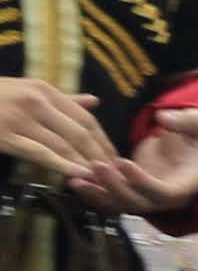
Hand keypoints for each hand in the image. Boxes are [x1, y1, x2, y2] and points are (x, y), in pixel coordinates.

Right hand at [0, 76, 118, 186]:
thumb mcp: (26, 90)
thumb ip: (61, 99)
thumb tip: (93, 101)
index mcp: (44, 90)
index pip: (84, 117)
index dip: (102, 139)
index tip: (114, 156)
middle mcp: (36, 101)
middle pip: (79, 131)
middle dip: (99, 155)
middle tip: (114, 174)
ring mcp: (21, 118)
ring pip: (63, 144)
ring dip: (85, 163)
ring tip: (101, 180)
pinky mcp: (6, 135)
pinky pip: (40, 152)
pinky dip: (62, 165)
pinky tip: (77, 175)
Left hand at [67, 107, 197, 219]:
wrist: (193, 144)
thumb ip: (185, 121)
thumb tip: (163, 118)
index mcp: (191, 182)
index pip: (167, 193)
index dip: (143, 183)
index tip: (123, 163)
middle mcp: (169, 197)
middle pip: (139, 203)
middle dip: (115, 187)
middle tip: (95, 166)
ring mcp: (149, 197)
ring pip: (121, 205)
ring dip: (98, 195)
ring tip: (75, 179)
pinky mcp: (133, 192)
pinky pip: (112, 199)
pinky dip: (94, 193)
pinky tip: (74, 180)